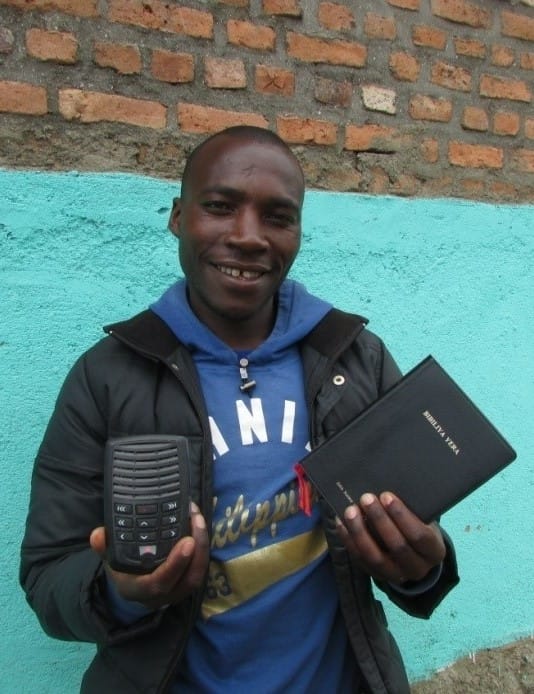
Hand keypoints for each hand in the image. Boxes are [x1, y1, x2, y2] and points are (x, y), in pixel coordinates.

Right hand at [90, 502, 209, 609]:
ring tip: (198, 518)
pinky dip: (203, 547)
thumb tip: (97, 535)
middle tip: (197, 521)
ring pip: (197, 573)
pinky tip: (199, 524)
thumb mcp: (110, 559)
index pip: (159, 584)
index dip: (174, 565)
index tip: (186, 541)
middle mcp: (162, 596)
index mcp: (139, 590)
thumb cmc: (122, 570)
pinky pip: (200, 567)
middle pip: (187, 579)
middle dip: (198, 550)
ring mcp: (177, 591)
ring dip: (203, 545)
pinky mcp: (187, 582)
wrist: (131, 585)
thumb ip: (103, 547)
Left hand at [336, 492, 445, 585]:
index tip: (386, 496)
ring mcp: (396, 575)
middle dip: (380, 520)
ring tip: (351, 510)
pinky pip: (360, 559)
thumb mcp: (424, 518)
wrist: (415, 552)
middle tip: (366, 498)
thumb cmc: (419, 525)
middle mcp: (417, 568)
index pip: (419, 535)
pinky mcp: (376, 575)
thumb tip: (386, 489)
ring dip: (361, 532)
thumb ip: (412, 508)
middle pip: (397, 547)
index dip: (402, 516)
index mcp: (434, 551)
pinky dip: (349, 540)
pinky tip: (342, 522)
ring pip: (375, 558)